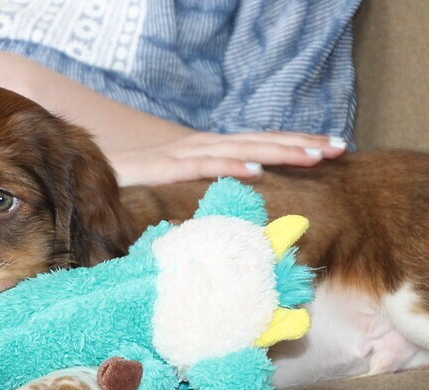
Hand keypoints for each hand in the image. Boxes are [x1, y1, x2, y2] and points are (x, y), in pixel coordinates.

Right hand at [109, 131, 347, 186]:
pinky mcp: (165, 168)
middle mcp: (200, 146)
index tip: (331, 149)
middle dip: (299, 144)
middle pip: (258, 141)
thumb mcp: (179, 189)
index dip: (294, 144)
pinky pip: (202, 166)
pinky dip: (229, 165)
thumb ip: (205, 194)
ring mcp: (182, 154)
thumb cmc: (135, 187)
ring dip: (277, 151)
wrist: (89, 177)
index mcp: (207, 150)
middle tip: (339, 148)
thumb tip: (236, 209)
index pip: (258, 144)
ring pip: (239, 149)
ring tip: (313, 156)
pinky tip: (256, 169)